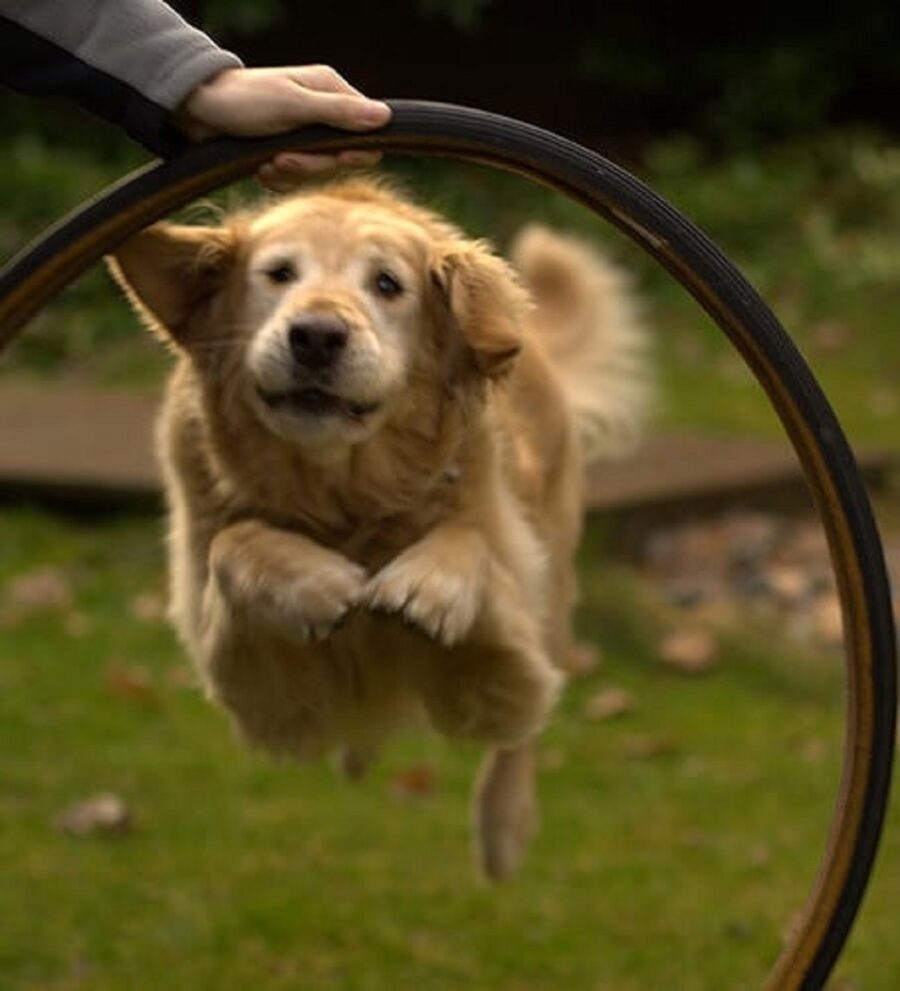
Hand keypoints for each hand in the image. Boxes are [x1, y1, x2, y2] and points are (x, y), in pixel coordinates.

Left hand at [176, 65, 390, 189]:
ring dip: (290, 173)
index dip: (355, 150)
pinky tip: (260, 168)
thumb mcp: (293, 105)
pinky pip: (295, 180)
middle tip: (283, 158)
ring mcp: (302, 134)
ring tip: (266, 161)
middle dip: (311, 164)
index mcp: (329, 90)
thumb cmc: (243, 100)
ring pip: (316, 172)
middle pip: (340, 156)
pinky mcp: (284, 151)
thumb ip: (339, 113)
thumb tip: (385, 118)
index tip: (339, 158)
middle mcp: (320, 112)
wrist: (196, 111)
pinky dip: (277, 179)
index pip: (366, 129)